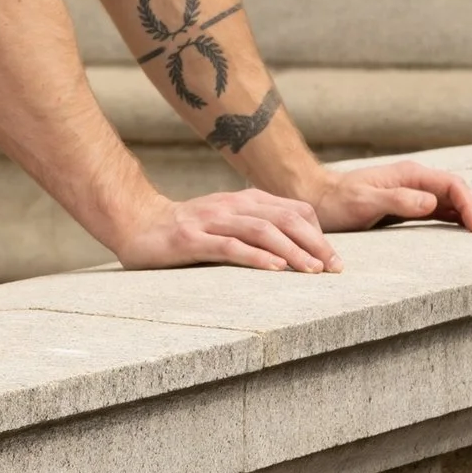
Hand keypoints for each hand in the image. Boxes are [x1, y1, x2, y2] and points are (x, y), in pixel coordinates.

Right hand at [106, 186, 342, 274]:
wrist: (136, 223)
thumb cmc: (186, 230)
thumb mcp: (226, 223)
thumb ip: (256, 228)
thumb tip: (298, 249)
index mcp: (243, 201)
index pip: (293, 210)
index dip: (318, 233)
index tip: (334, 260)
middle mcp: (231, 206)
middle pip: (284, 219)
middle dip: (315, 243)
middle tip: (335, 269)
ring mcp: (210, 221)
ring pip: (261, 231)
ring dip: (292, 251)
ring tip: (313, 271)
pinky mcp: (192, 239)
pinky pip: (229, 246)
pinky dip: (256, 257)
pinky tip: (275, 270)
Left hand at [306, 161, 471, 234]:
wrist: (318, 200)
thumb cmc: (337, 201)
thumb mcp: (364, 200)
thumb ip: (396, 199)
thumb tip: (432, 202)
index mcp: (410, 175)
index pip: (451, 186)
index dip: (469, 206)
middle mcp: (416, 181)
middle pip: (460, 192)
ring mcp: (415, 193)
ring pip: (455, 202)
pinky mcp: (410, 207)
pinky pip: (442, 212)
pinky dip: (461, 220)